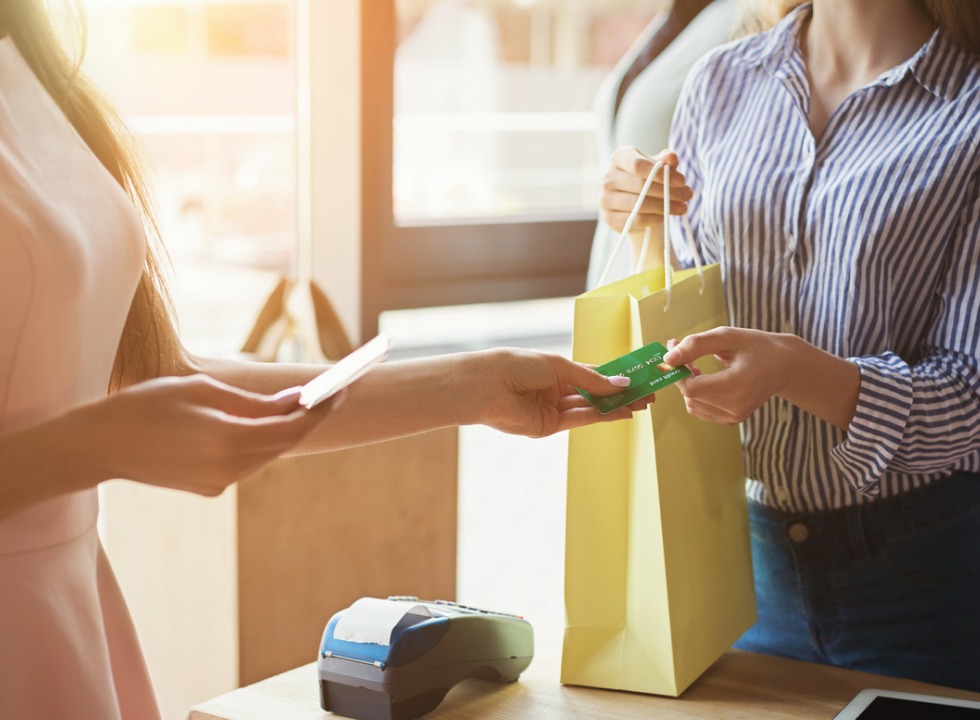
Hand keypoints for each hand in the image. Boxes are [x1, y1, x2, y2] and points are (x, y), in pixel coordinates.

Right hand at [72, 374, 341, 495]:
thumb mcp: (203, 390)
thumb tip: (296, 400)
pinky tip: (248, 425)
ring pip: (266, 455)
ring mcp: (220, 484)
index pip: (292, 428)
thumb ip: (254, 401)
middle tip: (326, 393)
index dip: (320, 410)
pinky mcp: (210, 490)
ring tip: (292, 403)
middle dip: (307, 419)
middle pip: (285, 444)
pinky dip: (255, 443)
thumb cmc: (147, 406)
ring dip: (279, 431)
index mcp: (229, 440)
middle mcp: (230, 469)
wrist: (99, 446)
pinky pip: (245, 463)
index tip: (339, 391)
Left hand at [472, 348, 650, 437]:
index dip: (615, 376)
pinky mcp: (548, 426)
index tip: (638, 377)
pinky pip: (580, 419)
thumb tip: (621, 383)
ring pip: (590, 407)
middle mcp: (554, 389)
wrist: (487, 387)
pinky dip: (602, 416)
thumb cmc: (516, 366)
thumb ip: (591, 379)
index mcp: (554, 369)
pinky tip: (621, 412)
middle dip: (620, 394)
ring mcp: (552, 408)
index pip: (591, 373)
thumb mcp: (559, 366)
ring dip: (616, 406)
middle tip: (647, 394)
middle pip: (594, 392)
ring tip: (641, 404)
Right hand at [599, 147, 692, 232]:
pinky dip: (653, 219)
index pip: (638, 165)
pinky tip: (665, 217)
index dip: (661, 173)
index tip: (682, 181)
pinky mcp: (609, 218)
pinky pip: (634, 220)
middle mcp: (608, 177)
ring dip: (664, 207)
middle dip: (668, 192)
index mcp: (620, 158)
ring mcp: (605, 199)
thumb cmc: (651, 179)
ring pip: (638, 205)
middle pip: (640, 185)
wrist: (638, 202)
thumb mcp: (660, 167)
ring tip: (682, 208)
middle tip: (688, 196)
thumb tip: (672, 158)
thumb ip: (667, 161)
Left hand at [662, 327, 790, 424]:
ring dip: (688, 384)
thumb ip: (695, 345)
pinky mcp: (732, 420)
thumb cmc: (756, 347)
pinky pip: (700, 409)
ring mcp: (735, 417)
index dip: (678, 372)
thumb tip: (667, 358)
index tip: (676, 352)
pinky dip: (697, 394)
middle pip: (690, 396)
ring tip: (698, 366)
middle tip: (686, 353)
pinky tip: (706, 379)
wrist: (784, 366)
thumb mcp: (726, 337)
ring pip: (692, 404)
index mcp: (738, 386)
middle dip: (681, 374)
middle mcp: (736, 407)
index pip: (692, 388)